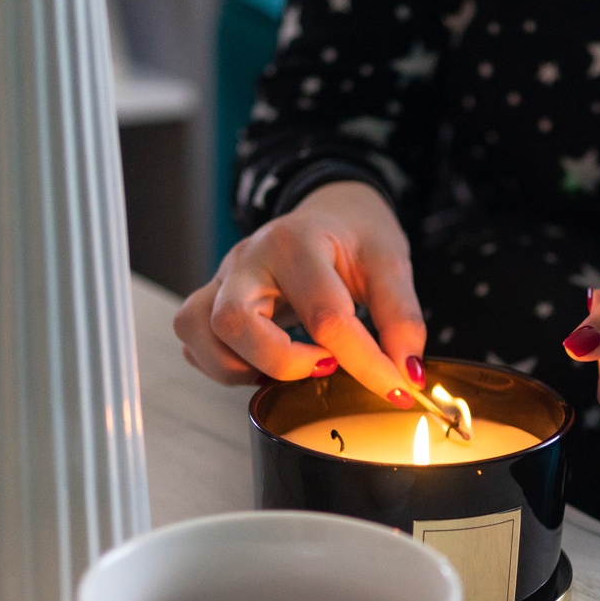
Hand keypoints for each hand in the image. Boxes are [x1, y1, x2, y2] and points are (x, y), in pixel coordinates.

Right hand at [173, 181, 425, 402]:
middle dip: (282, 363)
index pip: (325, 317)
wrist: (329, 211)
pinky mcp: (211, 300)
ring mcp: (223, 278)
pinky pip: (194, 343)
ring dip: (242, 368)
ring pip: (199, 332)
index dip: (365, 364)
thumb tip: (406, 374)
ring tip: (291, 368)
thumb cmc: (355, 235)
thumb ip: (401, 317)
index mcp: (295, 241)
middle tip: (325, 367)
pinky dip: (224, 366)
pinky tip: (264, 363)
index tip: (396, 389)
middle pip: (234, 322)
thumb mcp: (390, 262)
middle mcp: (248, 258)